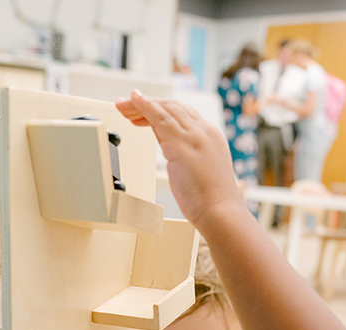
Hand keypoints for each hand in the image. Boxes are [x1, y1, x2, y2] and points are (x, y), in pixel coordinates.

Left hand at [116, 91, 243, 230]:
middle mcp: (204, 131)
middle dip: (148, 104)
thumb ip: (181, 153)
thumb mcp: (197, 170)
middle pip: (172, 106)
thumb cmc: (211, 201)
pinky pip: (159, 116)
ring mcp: (194, 135)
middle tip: (127, 106)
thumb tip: (166, 145)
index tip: (144, 115)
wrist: (222, 213)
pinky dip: (144, 105)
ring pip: (164, 108)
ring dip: (140, 104)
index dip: (161, 111)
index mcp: (211, 137)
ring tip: (123, 105)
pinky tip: (133, 100)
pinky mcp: (181, 143)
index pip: (183, 114)